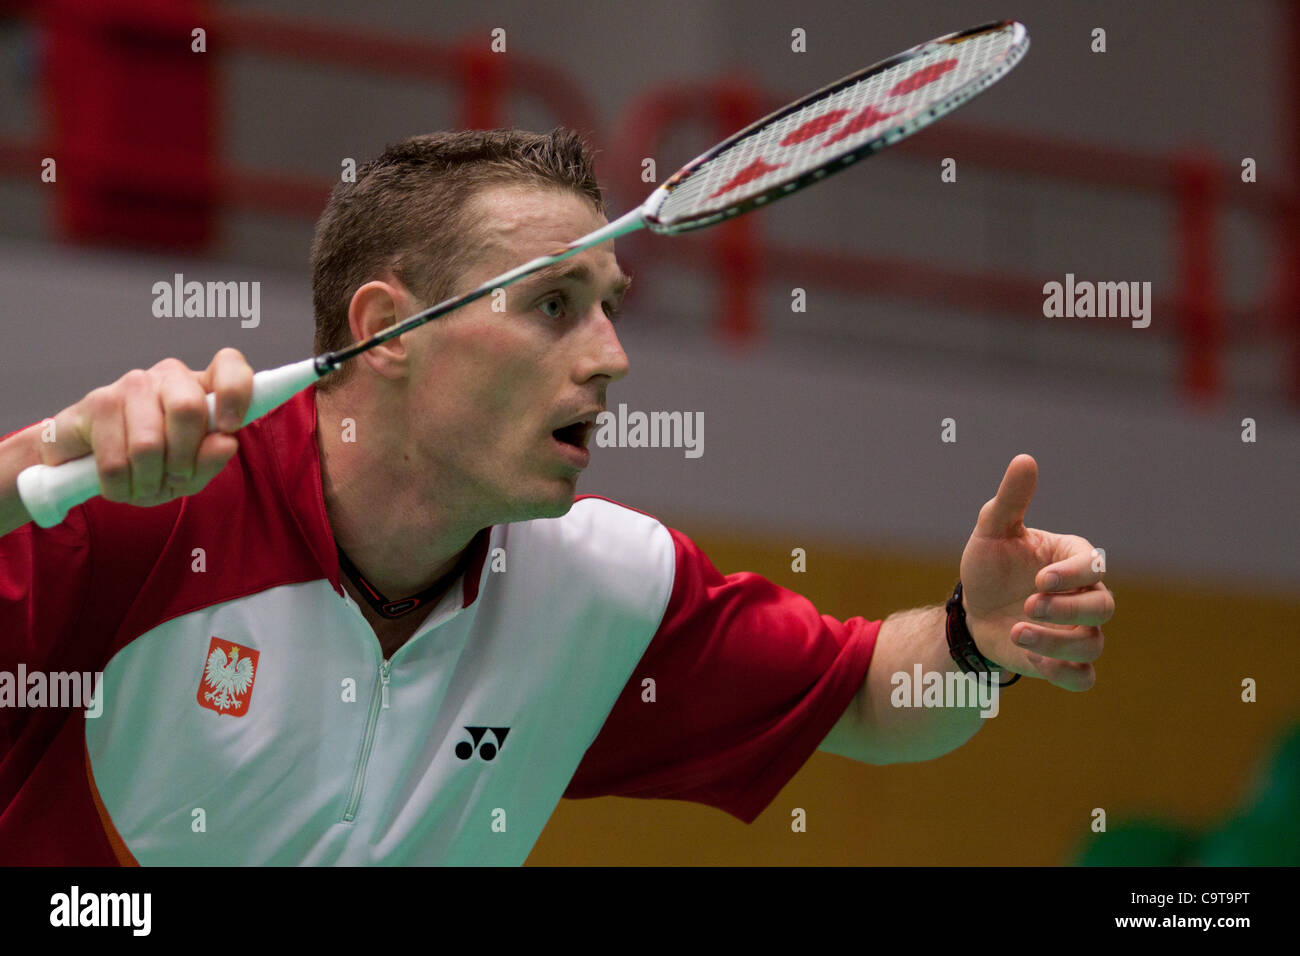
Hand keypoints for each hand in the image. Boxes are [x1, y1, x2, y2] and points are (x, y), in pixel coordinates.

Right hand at [36, 348, 253, 507]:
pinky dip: (122, 488)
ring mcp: (131, 384)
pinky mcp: (97, 402)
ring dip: (149, 481)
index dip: (235, 393)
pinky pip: (115, 462)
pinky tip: (121, 486)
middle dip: (183, 460)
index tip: (230, 428)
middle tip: (176, 478)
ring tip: (146, 486)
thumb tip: (226, 443)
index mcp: (203, 385)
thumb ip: (212, 458)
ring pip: (147, 444)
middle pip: (187, 409)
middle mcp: (170, 375)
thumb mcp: (192, 471)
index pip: (229, 364)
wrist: (93, 463)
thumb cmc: (156, 464)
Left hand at [958, 454, 1112, 690]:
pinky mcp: (1063, 662)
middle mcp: (1083, 596)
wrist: (972, 609)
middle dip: (1067, 611)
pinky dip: (1066, 674)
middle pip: (1103, 607)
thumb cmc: (989, 565)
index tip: (1039, 579)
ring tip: (1016, 632)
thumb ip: (1011, 499)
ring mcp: (1076, 631)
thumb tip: (1025, 459)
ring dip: (1058, 643)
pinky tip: (1033, 659)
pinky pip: (1083, 677)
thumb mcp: (992, 530)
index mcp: (1074, 560)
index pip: (1093, 566)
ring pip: (1093, 645)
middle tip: (1029, 606)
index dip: (1072, 575)